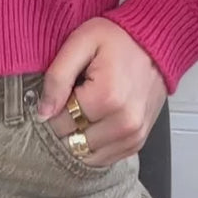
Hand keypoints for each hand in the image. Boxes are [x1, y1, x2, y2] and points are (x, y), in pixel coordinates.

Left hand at [37, 18, 166, 167]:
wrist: (155, 43)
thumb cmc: (117, 38)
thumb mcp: (81, 43)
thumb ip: (58, 77)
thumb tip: (43, 114)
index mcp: (107, 97)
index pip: (60, 124)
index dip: (51, 110)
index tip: (57, 95)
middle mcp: (124, 123)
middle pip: (73, 143)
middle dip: (64, 126)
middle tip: (68, 102)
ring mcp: (134, 136)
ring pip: (88, 155)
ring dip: (78, 138)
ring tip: (81, 111)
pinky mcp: (138, 142)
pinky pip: (106, 159)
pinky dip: (93, 146)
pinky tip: (93, 123)